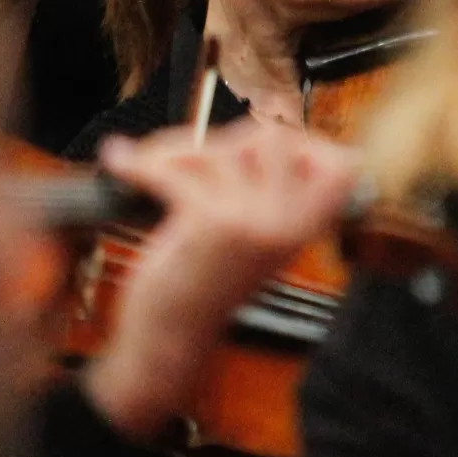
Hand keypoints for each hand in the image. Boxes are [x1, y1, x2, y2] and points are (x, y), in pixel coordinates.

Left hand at [78, 123, 359, 440]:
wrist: (171, 340)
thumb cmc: (205, 283)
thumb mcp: (257, 236)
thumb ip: (271, 185)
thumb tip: (267, 116)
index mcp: (308, 228)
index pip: (338, 162)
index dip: (301, 138)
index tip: (260, 139)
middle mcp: (290, 224)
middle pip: (272, 135)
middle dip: (226, 139)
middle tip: (194, 160)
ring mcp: (254, 223)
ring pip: (218, 150)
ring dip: (176, 152)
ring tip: (153, 168)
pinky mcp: (211, 225)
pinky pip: (175, 170)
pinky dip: (138, 164)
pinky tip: (119, 160)